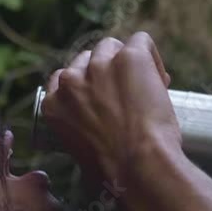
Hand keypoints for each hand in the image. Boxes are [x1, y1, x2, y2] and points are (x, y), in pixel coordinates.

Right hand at [41, 32, 182, 187]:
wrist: (137, 164)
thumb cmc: (113, 169)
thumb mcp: (76, 149)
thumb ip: (76, 126)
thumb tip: (94, 124)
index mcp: (52, 103)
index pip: (63, 78)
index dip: (84, 84)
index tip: (101, 97)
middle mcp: (70, 81)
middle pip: (87, 58)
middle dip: (104, 72)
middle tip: (125, 94)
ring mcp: (98, 66)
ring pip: (112, 46)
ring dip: (125, 61)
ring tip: (144, 86)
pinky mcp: (129, 57)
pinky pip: (141, 41)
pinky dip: (151, 56)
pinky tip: (159, 78)